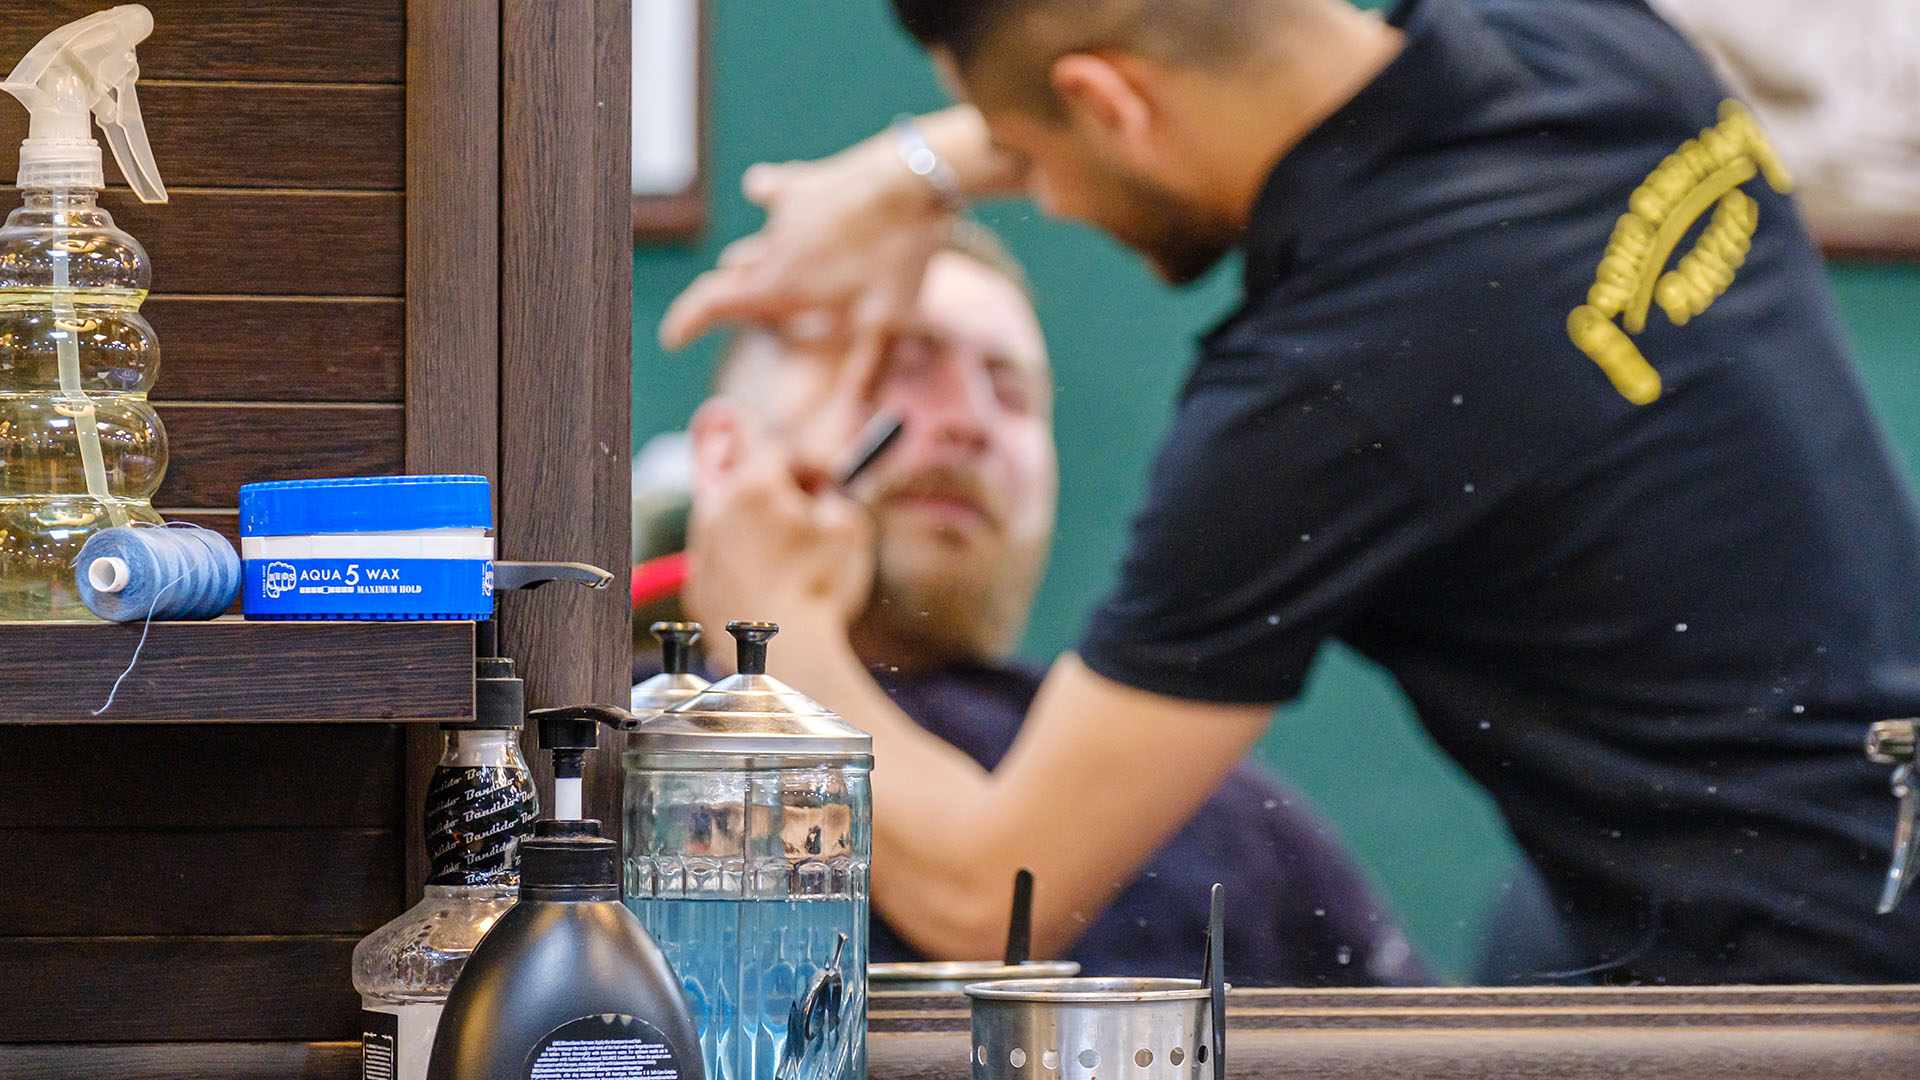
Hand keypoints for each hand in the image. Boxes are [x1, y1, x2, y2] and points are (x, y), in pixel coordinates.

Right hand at [660, 134, 954, 351]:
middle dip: (731, 299)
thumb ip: (858, 377)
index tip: (672, 339)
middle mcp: (772, 248)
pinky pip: (775, 189)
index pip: (712, 303)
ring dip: (753, 260)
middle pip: (736, 278)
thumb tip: (843, 428)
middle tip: (735, 316)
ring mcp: (787, 213)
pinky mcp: (807, 183)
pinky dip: (768, 194)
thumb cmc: (897, 255)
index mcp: (779, 285)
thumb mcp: (882, 326)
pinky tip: (758, 188)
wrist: (913, 181)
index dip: (686, 322)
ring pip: (757, 242)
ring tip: (745, 267)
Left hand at [684, 404, 876, 665]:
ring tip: (789, 558)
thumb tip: (825, 491)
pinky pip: (719, 561)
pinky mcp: (695, 586)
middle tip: (804, 514)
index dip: (799, 458)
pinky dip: (740, 565)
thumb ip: (836, 494)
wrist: (785, 653)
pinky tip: (770, 587)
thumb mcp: (849, 526)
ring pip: (727, 521)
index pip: (768, 443)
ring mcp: (700, 549)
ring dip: (755, 527)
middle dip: (773, 490)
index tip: (819, 480)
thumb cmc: (821, 585)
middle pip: (741, 479)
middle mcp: (716, 510)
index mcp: (754, 487)